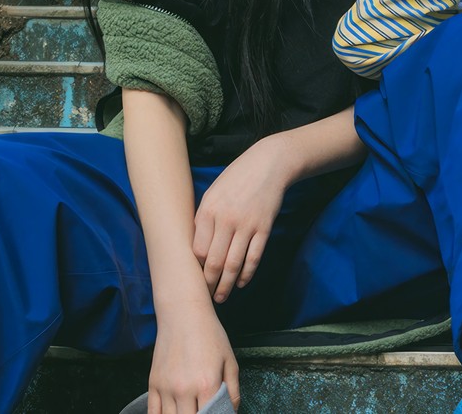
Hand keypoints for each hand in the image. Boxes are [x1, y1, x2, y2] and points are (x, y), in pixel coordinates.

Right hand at [147, 308, 239, 413]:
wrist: (183, 314)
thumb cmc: (209, 335)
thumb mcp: (229, 360)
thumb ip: (233, 390)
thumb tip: (232, 411)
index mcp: (207, 384)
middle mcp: (184, 389)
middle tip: (203, 411)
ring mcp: (166, 388)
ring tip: (189, 410)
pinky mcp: (153, 384)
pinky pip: (153, 412)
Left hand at [192, 136, 292, 302]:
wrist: (269, 163)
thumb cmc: (236, 179)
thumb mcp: (213, 193)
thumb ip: (203, 219)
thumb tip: (195, 249)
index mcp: (208, 210)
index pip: (197, 250)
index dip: (194, 269)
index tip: (192, 279)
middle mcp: (226, 219)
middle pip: (213, 261)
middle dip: (208, 284)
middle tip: (204, 297)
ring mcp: (247, 225)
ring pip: (234, 264)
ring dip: (226, 285)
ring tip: (221, 297)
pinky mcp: (264, 228)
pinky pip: (254, 258)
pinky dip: (247, 274)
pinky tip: (241, 283)